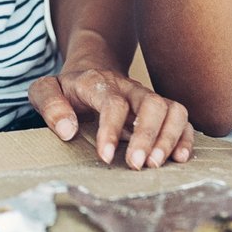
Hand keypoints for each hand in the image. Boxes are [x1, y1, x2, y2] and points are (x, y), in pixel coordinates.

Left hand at [28, 67, 193, 168]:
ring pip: (172, 109)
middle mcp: (128, 88)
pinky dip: (185, 137)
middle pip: (151, 103)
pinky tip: (179, 158)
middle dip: (147, 136)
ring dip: (169, 138)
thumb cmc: (68, 87)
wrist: (92, 66)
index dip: (111, 130)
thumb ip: (49, 104)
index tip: (106, 156)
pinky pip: (182, 118)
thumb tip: (67, 130)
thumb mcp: (45, 89)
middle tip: (137, 165)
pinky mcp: (160, 109)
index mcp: (98, 83)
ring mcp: (146, 97)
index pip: (112, 102)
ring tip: (157, 164)